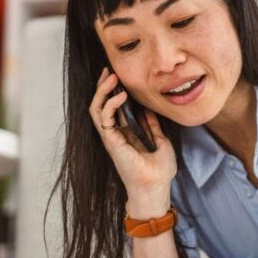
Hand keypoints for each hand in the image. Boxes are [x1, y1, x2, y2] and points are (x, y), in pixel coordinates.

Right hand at [90, 68, 175, 215]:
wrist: (156, 188)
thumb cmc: (159, 171)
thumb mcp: (161, 142)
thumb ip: (153, 127)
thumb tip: (149, 110)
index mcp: (126, 134)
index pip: (114, 108)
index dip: (113, 92)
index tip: (118, 76)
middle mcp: (115, 135)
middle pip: (101, 106)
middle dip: (103, 87)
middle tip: (109, 70)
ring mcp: (111, 138)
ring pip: (96, 110)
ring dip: (102, 91)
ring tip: (111, 77)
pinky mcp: (110, 142)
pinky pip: (103, 119)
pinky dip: (110, 104)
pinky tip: (121, 96)